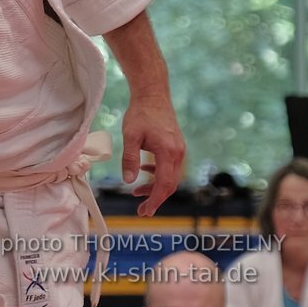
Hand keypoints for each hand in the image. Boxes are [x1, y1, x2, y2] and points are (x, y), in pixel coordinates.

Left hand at [122, 93, 185, 216]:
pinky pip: (169, 166)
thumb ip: (130, 159)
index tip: (146, 211)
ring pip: (170, 176)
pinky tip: (145, 170)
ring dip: (155, 186)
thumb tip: (129, 180)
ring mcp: (178, 149)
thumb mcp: (130, 136)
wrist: (153, 94)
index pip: (164, 184)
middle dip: (155, 198)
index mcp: (168, 152)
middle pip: (170, 184)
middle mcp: (178, 153)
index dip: (155, 200)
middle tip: (142, 210)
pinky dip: (157, 173)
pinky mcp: (175, 145)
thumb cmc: (141, 113)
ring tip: (137, 192)